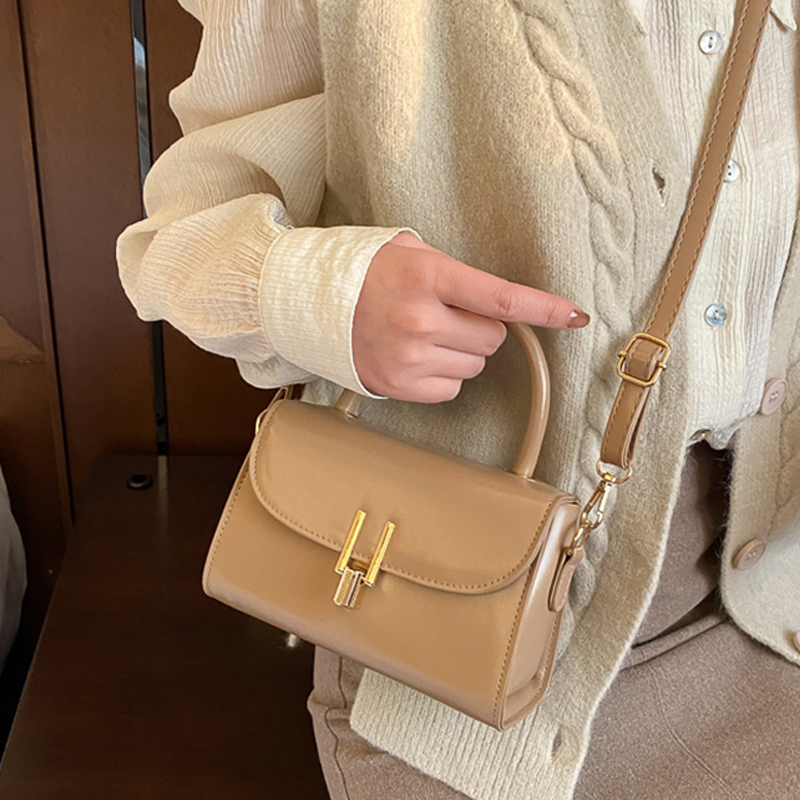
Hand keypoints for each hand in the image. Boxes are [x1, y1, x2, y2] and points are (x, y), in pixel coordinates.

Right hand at [352, 231, 589, 401]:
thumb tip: (500, 303)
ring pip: (474, 364)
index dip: (545, 309)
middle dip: (481, 327)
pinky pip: (451, 387)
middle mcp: (421, 319)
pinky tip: (416, 355)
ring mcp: (409, 357)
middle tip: (448, 313)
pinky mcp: (399, 385)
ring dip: (461, 351)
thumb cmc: (365, 272)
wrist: (311, 302)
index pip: (503, 299)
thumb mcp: (410, 251)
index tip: (576, 316)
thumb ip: (456, 271)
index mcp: (429, 277)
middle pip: (493, 338)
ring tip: (424, 333)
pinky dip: (442, 373)